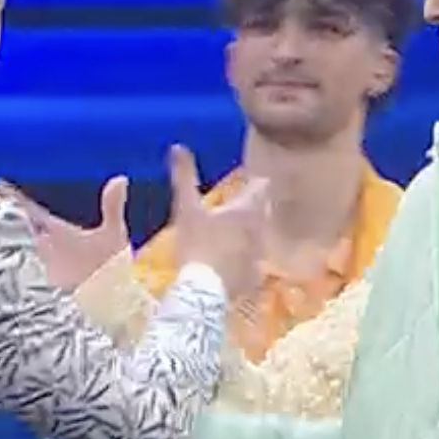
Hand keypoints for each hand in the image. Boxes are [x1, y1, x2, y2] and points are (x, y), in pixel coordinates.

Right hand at [0, 177, 130, 290]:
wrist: (114, 302)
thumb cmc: (111, 267)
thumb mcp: (112, 235)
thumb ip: (112, 207)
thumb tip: (121, 178)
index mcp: (55, 231)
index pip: (28, 210)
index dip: (11, 198)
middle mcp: (41, 247)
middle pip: (11, 229)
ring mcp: (36, 267)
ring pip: (9, 251)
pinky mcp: (36, 287)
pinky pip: (15, 277)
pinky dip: (3, 272)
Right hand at [164, 144, 268, 299]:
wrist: (203, 292)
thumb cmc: (196, 245)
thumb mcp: (186, 209)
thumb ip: (184, 177)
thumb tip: (177, 146)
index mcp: (246, 211)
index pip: (260, 188)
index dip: (255, 183)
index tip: (249, 181)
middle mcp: (259, 231)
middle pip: (261, 214)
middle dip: (253, 210)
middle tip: (237, 208)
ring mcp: (259, 257)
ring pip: (258, 240)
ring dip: (249, 236)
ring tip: (232, 238)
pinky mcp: (253, 280)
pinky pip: (252, 266)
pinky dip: (244, 263)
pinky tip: (231, 267)